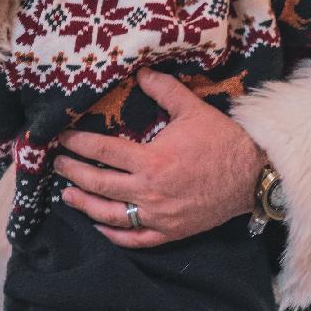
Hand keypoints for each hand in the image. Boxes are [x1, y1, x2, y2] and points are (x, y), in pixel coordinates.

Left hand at [54, 70, 265, 246]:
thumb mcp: (193, 110)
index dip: (78, 145)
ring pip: (110, 215)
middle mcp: (149, 192)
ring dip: (84, 206)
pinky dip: (114, 235)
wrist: (253, 177)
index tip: (62, 140)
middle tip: (58, 166)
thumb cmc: (223, 142)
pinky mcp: (170, 232)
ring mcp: (158, 216)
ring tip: (67, 197)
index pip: (103, 152)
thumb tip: (142, 71)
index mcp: (151, 161)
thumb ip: (165, 90)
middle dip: (73, 174)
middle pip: (98, 184)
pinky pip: (135, 238)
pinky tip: (100, 226)